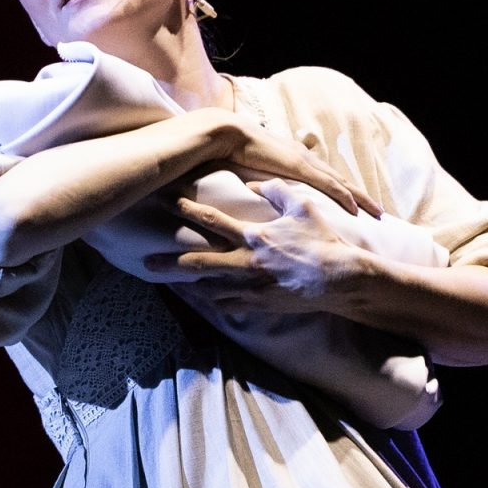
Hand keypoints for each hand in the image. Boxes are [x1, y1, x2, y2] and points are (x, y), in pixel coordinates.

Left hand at [149, 179, 362, 315]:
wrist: (341, 279)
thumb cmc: (323, 241)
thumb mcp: (303, 208)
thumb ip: (276, 192)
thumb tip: (255, 183)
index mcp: (254, 235)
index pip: (213, 220)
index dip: (188, 210)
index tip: (168, 202)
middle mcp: (246, 262)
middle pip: (199, 261)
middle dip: (170, 261)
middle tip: (146, 262)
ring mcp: (250, 286)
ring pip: (209, 287)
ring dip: (187, 284)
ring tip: (167, 282)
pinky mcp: (259, 304)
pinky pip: (228, 304)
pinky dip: (213, 300)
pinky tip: (201, 298)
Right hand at [210, 112, 383, 219]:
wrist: (228, 135)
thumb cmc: (234, 151)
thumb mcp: (252, 168)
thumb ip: (259, 178)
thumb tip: (254, 190)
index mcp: (296, 159)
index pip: (326, 178)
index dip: (342, 191)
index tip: (354, 204)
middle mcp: (306, 159)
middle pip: (341, 181)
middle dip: (360, 196)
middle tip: (377, 211)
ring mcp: (305, 163)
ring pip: (342, 184)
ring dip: (361, 199)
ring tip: (376, 213)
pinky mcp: (301, 167)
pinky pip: (329, 185)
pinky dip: (344, 196)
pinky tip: (356, 209)